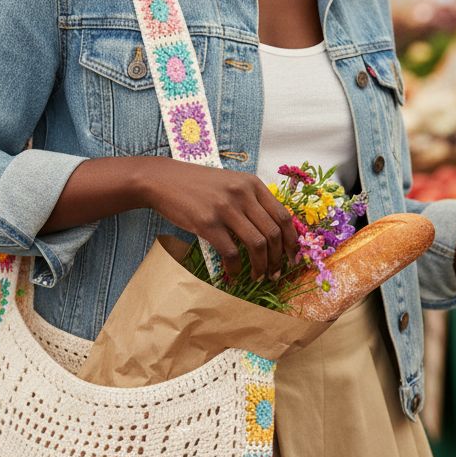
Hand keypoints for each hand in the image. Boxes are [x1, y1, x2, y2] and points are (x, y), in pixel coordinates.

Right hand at [143, 160, 297, 280]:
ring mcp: (225, 208)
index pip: (283, 216)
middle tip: (275, 273)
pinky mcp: (207, 223)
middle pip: (273, 233)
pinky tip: (233, 274)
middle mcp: (243, 194)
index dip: (292, 241)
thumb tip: (273, 231)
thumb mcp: (231, 183)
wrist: (162, 179)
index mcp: (253, 184)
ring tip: (258, 277)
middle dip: (278, 259)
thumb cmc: (197, 184)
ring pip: (257, 245)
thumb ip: (251, 200)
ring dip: (261, 266)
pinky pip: (231, 253)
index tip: (293, 257)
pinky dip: (236, 268)